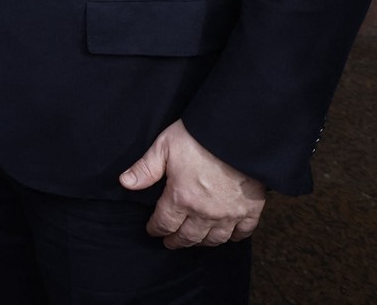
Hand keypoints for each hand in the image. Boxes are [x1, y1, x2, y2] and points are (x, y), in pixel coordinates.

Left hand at [119, 119, 265, 247]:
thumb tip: (125, 183)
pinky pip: (242, 233)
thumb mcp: (165, 146)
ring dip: (202, 242)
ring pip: (214, 239)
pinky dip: (234, 237)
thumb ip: (146, 168)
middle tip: (171, 242)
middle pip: (188, 237)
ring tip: (195, 240)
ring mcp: (229, 214)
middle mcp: (205, 212)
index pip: (165, 223)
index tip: (153, 231)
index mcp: (181, 198)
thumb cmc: (199, 136)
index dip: (156, 229)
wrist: (237, 134)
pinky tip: (228, 235)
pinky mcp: (251, 210)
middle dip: (176, 240)